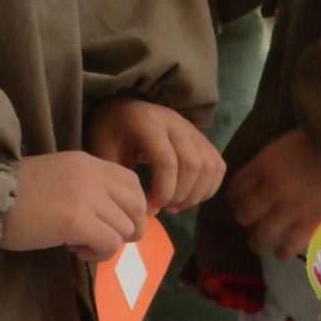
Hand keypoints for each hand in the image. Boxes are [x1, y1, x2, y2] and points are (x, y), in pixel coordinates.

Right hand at [0, 150, 147, 261]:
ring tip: (79, 244)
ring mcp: (87, 196)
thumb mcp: (57, 179)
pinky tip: (74, 250)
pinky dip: (98, 254)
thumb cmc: (14, 194)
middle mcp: (93, 175)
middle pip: (138, 207)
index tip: (109, 222)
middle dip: (128, 231)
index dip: (129, 209)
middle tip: (102, 240)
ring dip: (107, 244)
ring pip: (126, 229)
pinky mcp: (77, 220)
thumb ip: (85, 190)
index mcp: (88, 162)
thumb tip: (107, 219)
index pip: (132, 183)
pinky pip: (110, 244)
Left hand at [85, 96, 224, 215]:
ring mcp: (191, 128)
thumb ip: (122, 178)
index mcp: (148, 123)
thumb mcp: (104, 153)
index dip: (162, 192)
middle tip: (163, 208)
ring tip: (175, 205)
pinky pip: (217, 165)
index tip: (148, 207)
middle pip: (192, 165)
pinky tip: (189, 196)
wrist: (122, 110)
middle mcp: (175, 121)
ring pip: (209, 166)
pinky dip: (208, 187)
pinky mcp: (201, 137)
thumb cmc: (109, 133)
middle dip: (180, 195)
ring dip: (196, 194)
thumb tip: (147, 210)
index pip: (167, 163)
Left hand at [226, 129, 320, 260]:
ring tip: (264, 244)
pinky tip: (283, 252)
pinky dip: (282, 252)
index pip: (236, 189)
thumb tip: (266, 177)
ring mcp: (290, 209)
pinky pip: (286, 248)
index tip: (241, 203)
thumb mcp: (288, 143)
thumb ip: (274, 163)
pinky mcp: (309, 225)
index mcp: (264, 165)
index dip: (235, 199)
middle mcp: (272, 189)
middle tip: (253, 223)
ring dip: (259, 242)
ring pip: (260, 236)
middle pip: (244, 215)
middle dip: (246, 221)